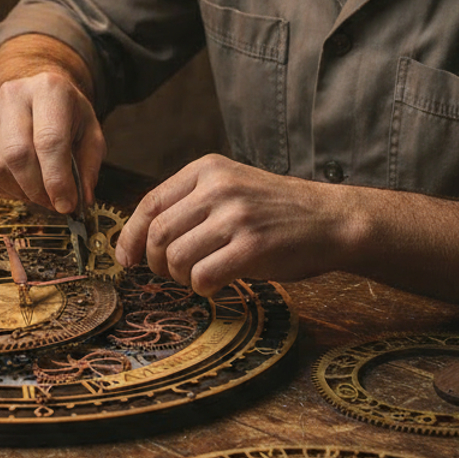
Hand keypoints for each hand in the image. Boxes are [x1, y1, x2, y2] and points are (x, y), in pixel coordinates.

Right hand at [0, 71, 105, 214]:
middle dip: (37, 190)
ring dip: (21, 192)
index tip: (66, 205)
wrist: (38, 94)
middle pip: (18, 155)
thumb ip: (88, 166)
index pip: (49, 140)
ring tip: (39, 193)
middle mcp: (13, 93)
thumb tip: (81, 200)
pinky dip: (4, 189)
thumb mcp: (91, 133)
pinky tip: (21, 184)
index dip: (57, 179)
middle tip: (54, 203)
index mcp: (49, 89)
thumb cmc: (67, 116)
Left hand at [114, 154, 344, 294]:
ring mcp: (236, 215)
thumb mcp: (231, 188)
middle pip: (158, 234)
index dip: (131, 236)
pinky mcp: (252, 245)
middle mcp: (218, 187)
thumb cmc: (277, 212)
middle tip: (172, 273)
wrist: (332, 220)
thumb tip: (142, 239)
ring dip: (181, 277)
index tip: (126, 259)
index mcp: (207, 169)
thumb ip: (191, 203)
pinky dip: (202, 288)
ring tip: (200, 276)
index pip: (150, 203)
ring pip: (176, 258)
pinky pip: (203, 276)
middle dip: (156, 263)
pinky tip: (216, 284)